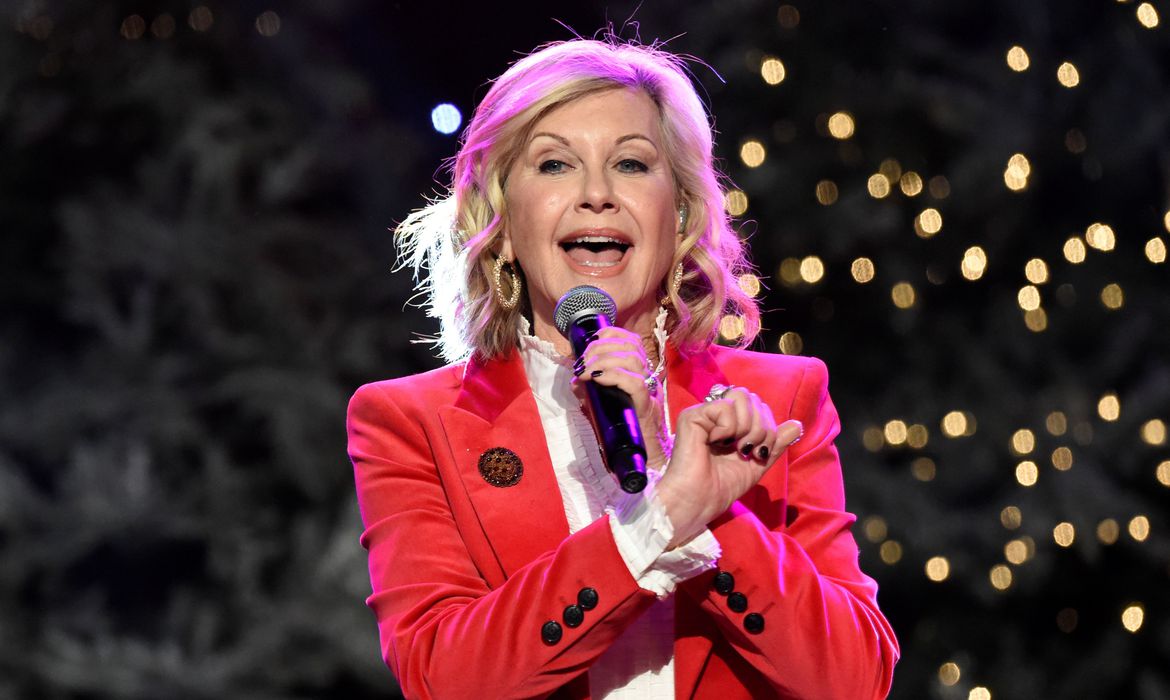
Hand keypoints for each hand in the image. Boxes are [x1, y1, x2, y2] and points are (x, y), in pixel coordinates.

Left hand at [571, 327, 668, 469]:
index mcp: (640, 377)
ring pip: (633, 359)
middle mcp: (648, 382)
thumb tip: (575, 382)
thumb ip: (589, 395)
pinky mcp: (647, 409)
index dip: (611, 334)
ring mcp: (649, 394)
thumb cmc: (626, 440)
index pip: (633, 342)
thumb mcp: (602, 412)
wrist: (646, 466)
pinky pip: (633, 383)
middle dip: (601, 346)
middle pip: (632, 346)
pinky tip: (595, 378)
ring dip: (603, 358)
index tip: (590, 341)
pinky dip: (612, 375)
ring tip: (586, 370)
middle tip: (582, 360)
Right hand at [655, 386, 802, 547]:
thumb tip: (797, 424)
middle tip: (749, 451)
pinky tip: (716, 444)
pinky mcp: (692, 417)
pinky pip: (724, 407)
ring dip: (748, 426)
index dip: (768, 427)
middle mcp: (716, 415)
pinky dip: (729, 428)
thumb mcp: (758, 464)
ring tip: (736, 448)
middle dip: (762, 427)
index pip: (759, 406)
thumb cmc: (722, 487)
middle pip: (752, 398)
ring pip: (741, 396)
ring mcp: (704, 414)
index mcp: (731, 424)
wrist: (700, 502)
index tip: (759, 454)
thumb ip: (775, 443)